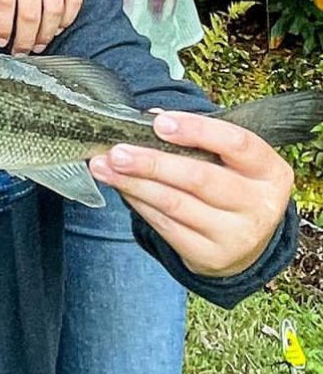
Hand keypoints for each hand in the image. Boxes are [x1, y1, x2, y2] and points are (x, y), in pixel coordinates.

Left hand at [0, 0, 81, 52]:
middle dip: (25, 39)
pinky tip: (58, 27)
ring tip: (38, 45)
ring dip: (47, 34)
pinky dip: (69, 17)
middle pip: (31, 12)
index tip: (0, 42)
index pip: (5, 4)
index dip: (3, 28)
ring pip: (55, 9)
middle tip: (20, 52)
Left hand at [89, 110, 294, 277]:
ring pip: (175, 204)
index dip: (197, 130)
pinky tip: (121, 188)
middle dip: (151, 162)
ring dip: (133, 183)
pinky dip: (139, 203)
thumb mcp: (227, 158)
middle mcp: (259, 205)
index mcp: (269, 171)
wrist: (245, 240)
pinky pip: (165, 226)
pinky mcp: (211, 256)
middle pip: (199, 178)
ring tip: (105, 167)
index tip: (158, 123)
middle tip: (116, 151)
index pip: (237, 143)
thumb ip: (195, 136)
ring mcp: (237, 235)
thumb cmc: (230, 183)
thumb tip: (150, 118)